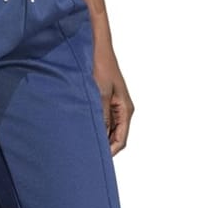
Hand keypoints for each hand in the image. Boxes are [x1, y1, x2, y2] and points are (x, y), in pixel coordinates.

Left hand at [92, 35, 134, 153]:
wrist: (97, 47)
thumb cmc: (100, 67)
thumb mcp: (99, 95)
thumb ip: (101, 118)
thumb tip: (100, 138)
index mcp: (125, 110)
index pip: (121, 140)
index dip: (109, 152)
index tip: (95, 160)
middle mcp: (122, 110)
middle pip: (115, 137)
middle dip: (103, 146)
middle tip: (85, 154)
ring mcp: (115, 105)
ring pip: (109, 129)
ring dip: (98, 135)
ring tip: (82, 142)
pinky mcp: (106, 100)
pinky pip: (103, 119)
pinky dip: (95, 125)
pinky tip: (82, 127)